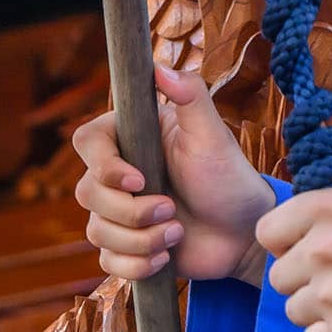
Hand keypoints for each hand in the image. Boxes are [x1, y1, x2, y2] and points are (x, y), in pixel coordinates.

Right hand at [73, 66, 275, 284]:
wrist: (245, 231)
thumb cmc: (229, 178)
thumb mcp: (214, 136)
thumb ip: (191, 97)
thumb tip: (159, 67)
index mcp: (135, 138)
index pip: (87, 141)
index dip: (102, 164)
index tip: (138, 179)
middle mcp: (120, 173)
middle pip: (86, 192)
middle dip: (131, 210)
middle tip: (171, 209)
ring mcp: (119, 211)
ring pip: (96, 230)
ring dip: (139, 239)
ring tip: (177, 231)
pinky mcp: (124, 246)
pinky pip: (107, 262)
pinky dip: (136, 264)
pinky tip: (165, 257)